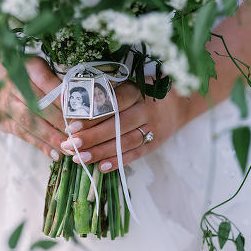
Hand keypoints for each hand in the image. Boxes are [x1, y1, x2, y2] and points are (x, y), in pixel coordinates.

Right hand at [0, 57, 69, 160]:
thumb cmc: (22, 69)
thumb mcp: (38, 65)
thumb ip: (55, 79)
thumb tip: (77, 96)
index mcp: (26, 67)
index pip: (48, 83)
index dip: (63, 99)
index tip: (80, 112)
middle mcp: (13, 85)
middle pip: (39, 105)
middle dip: (60, 122)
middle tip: (79, 135)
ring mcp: (5, 104)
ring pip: (31, 123)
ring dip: (52, 138)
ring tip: (70, 148)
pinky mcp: (2, 120)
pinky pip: (23, 135)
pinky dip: (40, 145)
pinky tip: (56, 155)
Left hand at [59, 83, 193, 172]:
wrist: (180, 102)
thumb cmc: (145, 91)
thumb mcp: (131, 83)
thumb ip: (109, 91)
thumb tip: (75, 102)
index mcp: (137, 91)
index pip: (113, 103)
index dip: (93, 115)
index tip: (72, 125)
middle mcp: (146, 109)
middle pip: (117, 125)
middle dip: (92, 136)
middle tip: (70, 144)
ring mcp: (153, 128)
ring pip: (125, 142)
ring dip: (101, 152)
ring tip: (79, 158)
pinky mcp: (156, 143)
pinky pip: (136, 154)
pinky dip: (118, 161)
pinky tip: (101, 167)